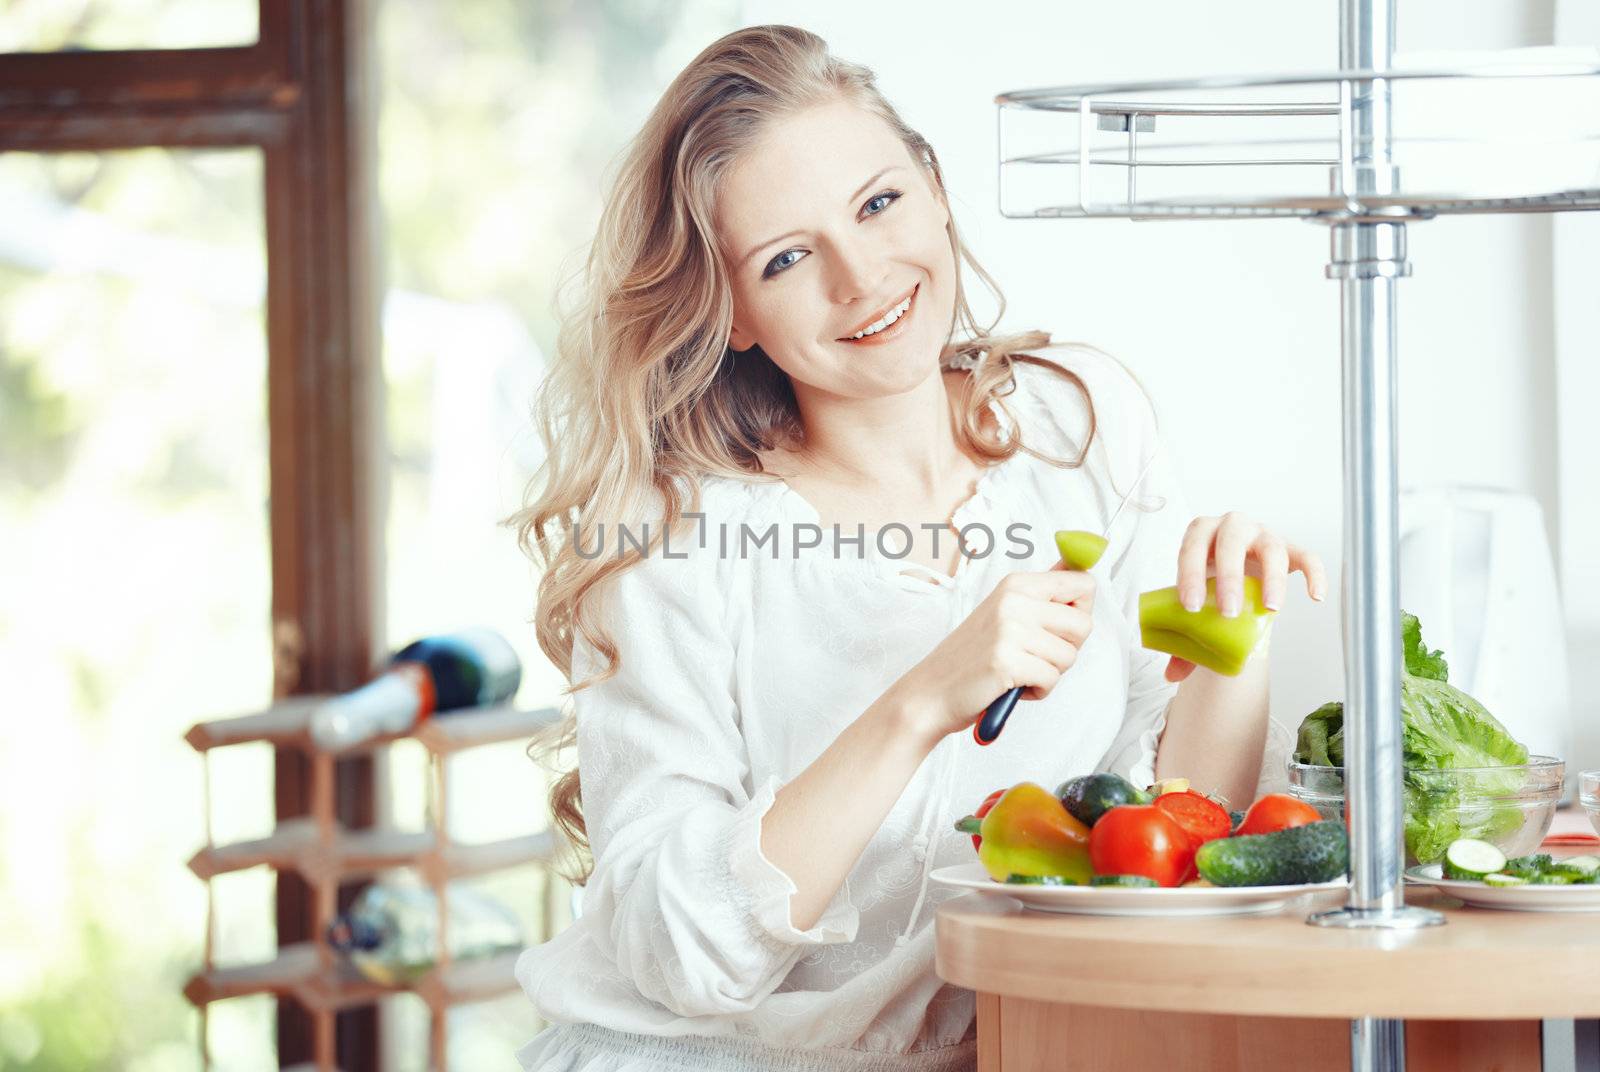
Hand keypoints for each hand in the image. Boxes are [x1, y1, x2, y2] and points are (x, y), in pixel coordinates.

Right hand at [891, 561, 1095, 743]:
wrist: (933, 690)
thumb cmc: (973, 656)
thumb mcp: (1006, 612)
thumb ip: (1043, 593)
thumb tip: (1076, 564)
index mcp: (1017, 584)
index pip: (1084, 583)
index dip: (1080, 612)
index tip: (1056, 627)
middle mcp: (1014, 600)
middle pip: (1084, 624)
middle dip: (1067, 648)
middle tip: (1035, 655)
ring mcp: (1009, 630)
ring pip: (1069, 656)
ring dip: (1049, 672)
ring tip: (1019, 671)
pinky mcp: (1007, 661)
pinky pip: (1051, 679)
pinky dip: (1037, 690)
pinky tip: (1013, 686)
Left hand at [1166, 512, 1326, 683]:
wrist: (1236, 572)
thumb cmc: (1209, 584)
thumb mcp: (1194, 602)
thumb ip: (1181, 634)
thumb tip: (1171, 675)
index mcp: (1201, 533)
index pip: (1192, 546)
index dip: (1189, 573)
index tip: (1190, 606)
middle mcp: (1232, 526)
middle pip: (1231, 543)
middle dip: (1229, 577)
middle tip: (1228, 613)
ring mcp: (1263, 534)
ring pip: (1271, 548)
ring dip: (1272, 579)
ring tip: (1271, 610)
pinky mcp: (1290, 548)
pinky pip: (1307, 557)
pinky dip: (1314, 574)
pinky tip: (1315, 597)